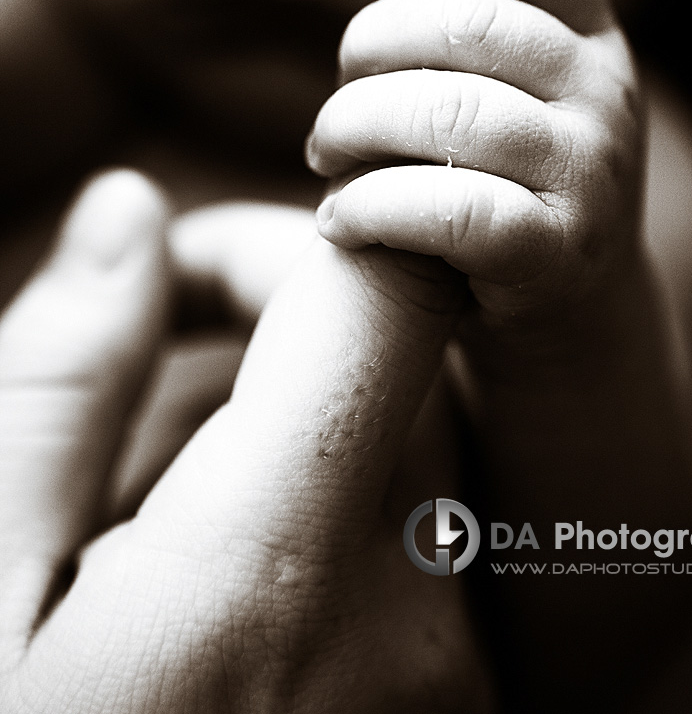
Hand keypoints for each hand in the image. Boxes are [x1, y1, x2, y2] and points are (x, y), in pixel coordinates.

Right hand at [0, 171, 493, 711]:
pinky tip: (232, 592)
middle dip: (283, 331)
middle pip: (404, 363)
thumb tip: (133, 207)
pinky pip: (431, 556)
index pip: (389, 293)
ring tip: (167, 513)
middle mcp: (406, 624)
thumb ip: (61, 386)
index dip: (288, 244)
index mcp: (267, 575)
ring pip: (419, 452)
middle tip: (149, 381)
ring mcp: (450, 683)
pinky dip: (338, 525)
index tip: (183, 279)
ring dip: (305, 430)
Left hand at [307, 0, 643, 351]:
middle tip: (335, 99)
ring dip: (352, 127)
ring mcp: (590, 173)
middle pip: (467, 24)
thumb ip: (472, 35)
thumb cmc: (505, 182)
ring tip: (323, 155)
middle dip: (369, 46)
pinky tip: (338, 221)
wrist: (568, 317)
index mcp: (591, 37)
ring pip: (449, 114)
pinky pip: (446, 210)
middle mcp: (605, 92)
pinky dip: (369, 207)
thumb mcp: (515, 94)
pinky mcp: (556, 255)